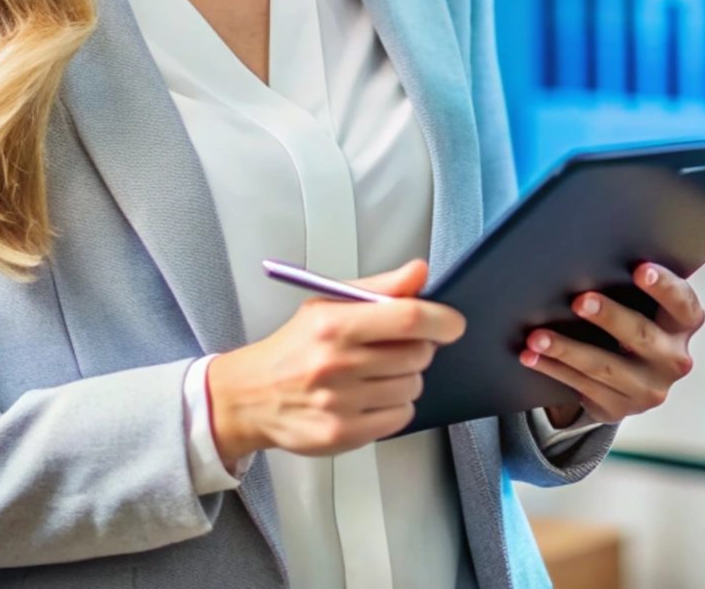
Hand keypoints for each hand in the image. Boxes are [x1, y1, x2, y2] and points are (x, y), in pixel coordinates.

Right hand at [206, 259, 465, 462]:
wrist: (250, 396)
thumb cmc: (294, 347)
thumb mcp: (328, 306)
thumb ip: (379, 288)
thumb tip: (420, 271)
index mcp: (333, 325)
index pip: (407, 318)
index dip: (441, 319)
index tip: (453, 324)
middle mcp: (335, 364)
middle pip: (417, 355)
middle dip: (421, 350)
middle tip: (401, 348)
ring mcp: (338, 403)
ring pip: (412, 387)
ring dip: (407, 379)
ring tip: (378, 374)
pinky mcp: (341, 434)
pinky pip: (400, 418)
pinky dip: (396, 407)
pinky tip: (373, 397)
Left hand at [520, 262, 704, 427]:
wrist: (631, 377)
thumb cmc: (634, 323)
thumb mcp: (646, 306)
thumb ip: (633, 286)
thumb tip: (591, 256)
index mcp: (684, 325)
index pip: (682, 302)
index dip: (664, 287)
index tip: (640, 269)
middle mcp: (673, 359)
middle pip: (640, 335)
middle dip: (608, 317)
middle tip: (580, 301)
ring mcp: (648, 389)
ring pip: (603, 366)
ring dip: (566, 349)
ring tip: (537, 336)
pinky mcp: (620, 408)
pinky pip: (582, 386)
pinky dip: (554, 369)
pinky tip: (533, 357)